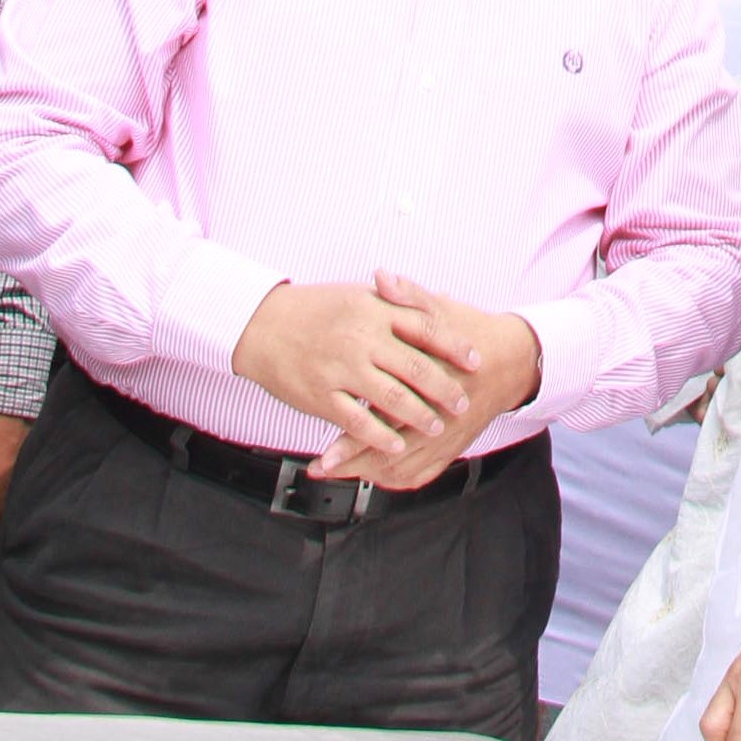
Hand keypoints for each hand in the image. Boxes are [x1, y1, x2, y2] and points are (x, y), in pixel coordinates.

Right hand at [234, 275, 484, 462]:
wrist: (264, 326)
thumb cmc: (313, 308)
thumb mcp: (357, 296)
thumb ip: (393, 302)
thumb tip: (429, 304)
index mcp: (375, 311)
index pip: (425, 327)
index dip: (454, 345)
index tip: (475, 360)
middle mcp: (363, 340)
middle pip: (415, 367)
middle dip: (443, 388)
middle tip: (462, 402)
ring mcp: (343, 370)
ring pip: (391, 398)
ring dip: (419, 416)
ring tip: (436, 426)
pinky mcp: (323, 396)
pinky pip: (358, 421)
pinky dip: (381, 436)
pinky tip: (397, 444)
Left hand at [305, 274, 540, 487]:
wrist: (512, 361)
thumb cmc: (474, 333)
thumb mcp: (443, 310)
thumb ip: (409, 297)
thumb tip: (381, 277)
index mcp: (434, 381)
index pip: (388, 413)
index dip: (354, 432)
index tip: (324, 446)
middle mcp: (441, 417)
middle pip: (392, 448)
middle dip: (352, 461)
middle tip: (320, 465)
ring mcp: (447, 438)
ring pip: (402, 467)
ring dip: (367, 472)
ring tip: (335, 471)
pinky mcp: (451, 448)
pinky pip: (419, 474)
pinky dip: (393, 479)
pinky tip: (372, 475)